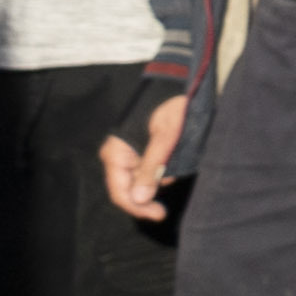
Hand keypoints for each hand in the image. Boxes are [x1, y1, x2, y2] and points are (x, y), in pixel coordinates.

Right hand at [100, 96, 180, 222]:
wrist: (179, 81)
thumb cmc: (171, 104)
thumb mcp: (166, 136)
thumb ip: (152, 166)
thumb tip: (139, 199)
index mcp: (116, 153)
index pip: (120, 192)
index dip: (137, 207)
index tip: (158, 214)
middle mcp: (118, 156)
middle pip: (129, 190)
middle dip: (149, 194)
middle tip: (164, 206)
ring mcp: (129, 154)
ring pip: (142, 181)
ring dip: (158, 180)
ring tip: (176, 162)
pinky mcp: (142, 150)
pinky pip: (149, 169)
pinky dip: (161, 170)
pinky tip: (174, 158)